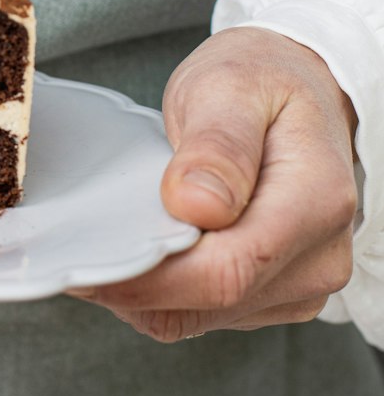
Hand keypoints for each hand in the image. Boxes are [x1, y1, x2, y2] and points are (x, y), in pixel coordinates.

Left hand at [66, 27, 358, 339]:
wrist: (298, 85)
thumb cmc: (262, 78)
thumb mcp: (230, 86)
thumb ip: (217, 145)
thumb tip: (196, 206)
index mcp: (315, 202)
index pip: (227, 271)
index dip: (149, 278)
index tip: (85, 261)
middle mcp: (320, 256)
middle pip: (211, 303)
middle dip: (135, 285)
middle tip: (76, 248)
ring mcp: (302, 282)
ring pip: (203, 317)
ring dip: (146, 292)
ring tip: (111, 237)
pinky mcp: (279, 294)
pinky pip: (207, 312)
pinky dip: (165, 291)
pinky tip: (144, 247)